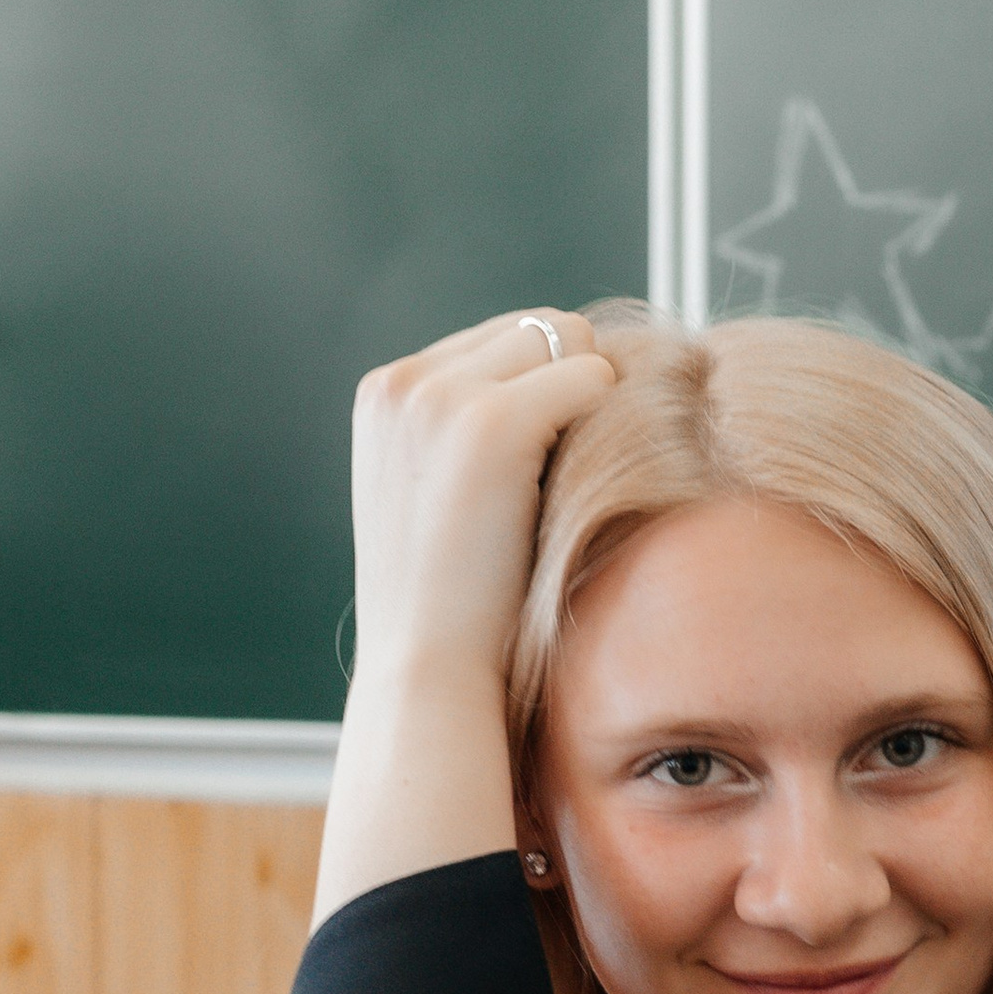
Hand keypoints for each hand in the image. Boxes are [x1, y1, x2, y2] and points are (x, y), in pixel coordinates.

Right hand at [350, 307, 615, 686]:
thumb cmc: (454, 601)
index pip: (503, 336)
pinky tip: (577, 488)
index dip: (547, 389)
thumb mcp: (441, 492)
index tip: (548, 463)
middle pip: (541, 326)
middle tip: (567, 476)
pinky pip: (592, 378)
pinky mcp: (489, 423)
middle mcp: (403, 381)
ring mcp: (442, 397)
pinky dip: (607, 424)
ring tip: (564, 484)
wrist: (429, 667)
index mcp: (385, 392)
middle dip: (572, 388)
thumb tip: (572, 371)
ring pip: (570, 340)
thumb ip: (473, 426)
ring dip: (591, 404)